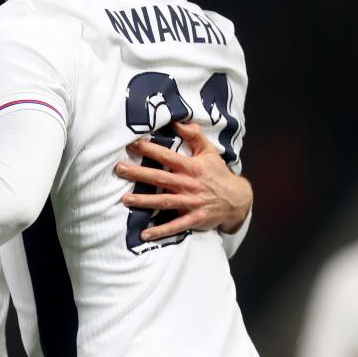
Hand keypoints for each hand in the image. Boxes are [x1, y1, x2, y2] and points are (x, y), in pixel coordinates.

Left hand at [115, 122, 252, 240]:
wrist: (237, 199)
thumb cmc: (218, 173)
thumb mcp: (209, 151)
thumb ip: (194, 135)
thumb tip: (178, 122)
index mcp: (191, 167)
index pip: (167, 156)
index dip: (150, 149)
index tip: (132, 143)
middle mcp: (189, 184)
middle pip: (161, 178)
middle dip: (139, 173)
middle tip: (119, 169)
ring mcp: (191, 202)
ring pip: (164, 201)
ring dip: (145, 201)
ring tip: (125, 200)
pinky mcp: (194, 219)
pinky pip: (175, 226)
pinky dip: (160, 231)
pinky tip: (144, 234)